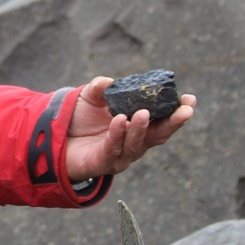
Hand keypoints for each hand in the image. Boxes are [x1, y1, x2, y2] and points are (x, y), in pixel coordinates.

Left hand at [63, 76, 195, 183]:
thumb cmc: (78, 119)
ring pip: (136, 144)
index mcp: (137, 127)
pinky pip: (113, 149)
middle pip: (158, 136)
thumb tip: (108, 81)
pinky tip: (120, 120)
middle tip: (184, 110)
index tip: (190, 99)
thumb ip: (99, 88)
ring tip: (144, 112)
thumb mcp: (90, 98)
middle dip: (173, 123)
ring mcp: (120, 155)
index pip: (162, 121)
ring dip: (142, 129)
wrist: (54, 138)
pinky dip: (117, 135)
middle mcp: (133, 143)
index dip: (177, 112)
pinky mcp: (103, 163)